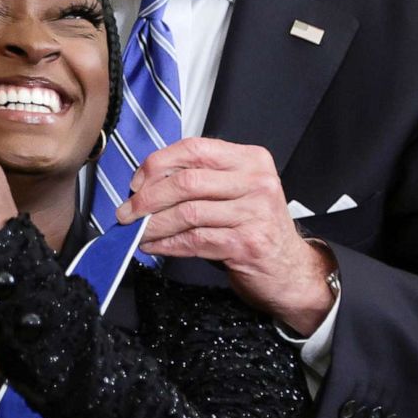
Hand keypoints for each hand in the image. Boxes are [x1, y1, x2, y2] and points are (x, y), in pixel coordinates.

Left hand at [115, 138, 335, 333]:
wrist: (291, 269)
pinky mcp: (247, 244)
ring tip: (136, 232)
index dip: (158, 164)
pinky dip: (166, 244)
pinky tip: (153, 246)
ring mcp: (254, 213)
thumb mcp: (236, 192)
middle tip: (127, 212)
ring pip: (187, 213)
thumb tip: (146, 184)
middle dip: (148, 198)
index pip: (195, 148)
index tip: (137, 182)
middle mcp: (256, 182)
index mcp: (251, 159)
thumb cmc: (255, 227)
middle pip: (187, 181)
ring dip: (153, 225)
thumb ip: (202, 180)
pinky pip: (194, 241)